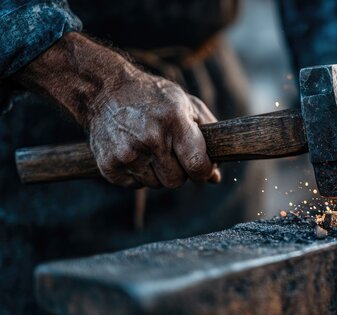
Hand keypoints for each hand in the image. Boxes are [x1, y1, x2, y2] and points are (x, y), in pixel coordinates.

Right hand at [14, 32, 219, 187]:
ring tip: (150, 149)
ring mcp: (127, 153)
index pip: (198, 166)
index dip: (203, 171)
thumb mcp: (187, 105)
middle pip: (176, 181)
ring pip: (156, 185)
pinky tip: (134, 152)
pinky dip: (138, 174)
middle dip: (179, 171)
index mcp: (175, 122)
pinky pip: (135, 185)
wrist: (104, 90)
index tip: (201, 166)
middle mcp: (150, 138)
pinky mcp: (109, 164)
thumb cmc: (155, 98)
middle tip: (172, 153)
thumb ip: (209, 139)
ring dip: (157, 173)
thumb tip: (215, 178)